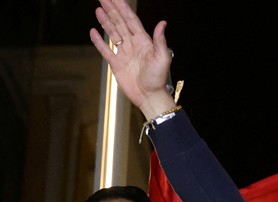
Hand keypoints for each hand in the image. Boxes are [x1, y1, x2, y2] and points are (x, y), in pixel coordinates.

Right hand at [89, 0, 175, 119]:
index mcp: (144, 42)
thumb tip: (162, 23)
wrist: (149, 96)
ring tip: (98, 9)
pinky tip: (93, 31)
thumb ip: (160, 40)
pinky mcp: (116, 64)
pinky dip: (98, 41)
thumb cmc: (158, 79)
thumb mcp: (162, 57)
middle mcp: (133, 45)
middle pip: (120, 23)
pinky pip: (105, 50)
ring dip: (106, 21)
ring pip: (113, 33)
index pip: (131, 21)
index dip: (123, 8)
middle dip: (112, 10)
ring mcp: (124, 54)